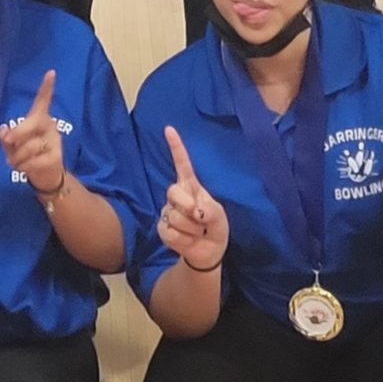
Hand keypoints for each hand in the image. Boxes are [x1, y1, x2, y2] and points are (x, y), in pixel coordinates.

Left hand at [0, 71, 65, 193]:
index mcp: (39, 118)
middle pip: (33, 123)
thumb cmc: (27, 154)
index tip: (51, 72)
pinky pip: (36, 160)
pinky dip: (24, 166)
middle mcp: (49, 126)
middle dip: (18, 133)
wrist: (45, 176)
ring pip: (31, 145)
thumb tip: (3, 133)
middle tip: (8, 142)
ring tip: (13, 162)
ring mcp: (55, 141)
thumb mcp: (13, 145)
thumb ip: (6, 137)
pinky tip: (22, 168)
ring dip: (17, 156)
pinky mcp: (56, 157)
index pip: (43, 101)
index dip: (46, 87)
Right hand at [156, 126, 228, 272]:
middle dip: (187, 206)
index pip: (182, 164)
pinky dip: (184, 240)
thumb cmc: (215, 228)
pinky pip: (170, 232)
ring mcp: (168, 212)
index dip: (176, 147)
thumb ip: (210, 211)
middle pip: (173, 192)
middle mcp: (177, 196)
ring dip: (191, 229)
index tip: (169, 129)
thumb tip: (195, 212)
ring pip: (174, 216)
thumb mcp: (219, 217)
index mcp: (191, 186)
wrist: (208, 252)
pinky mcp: (163, 229)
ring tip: (198, 232)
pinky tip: (189, 240)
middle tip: (200, 219)